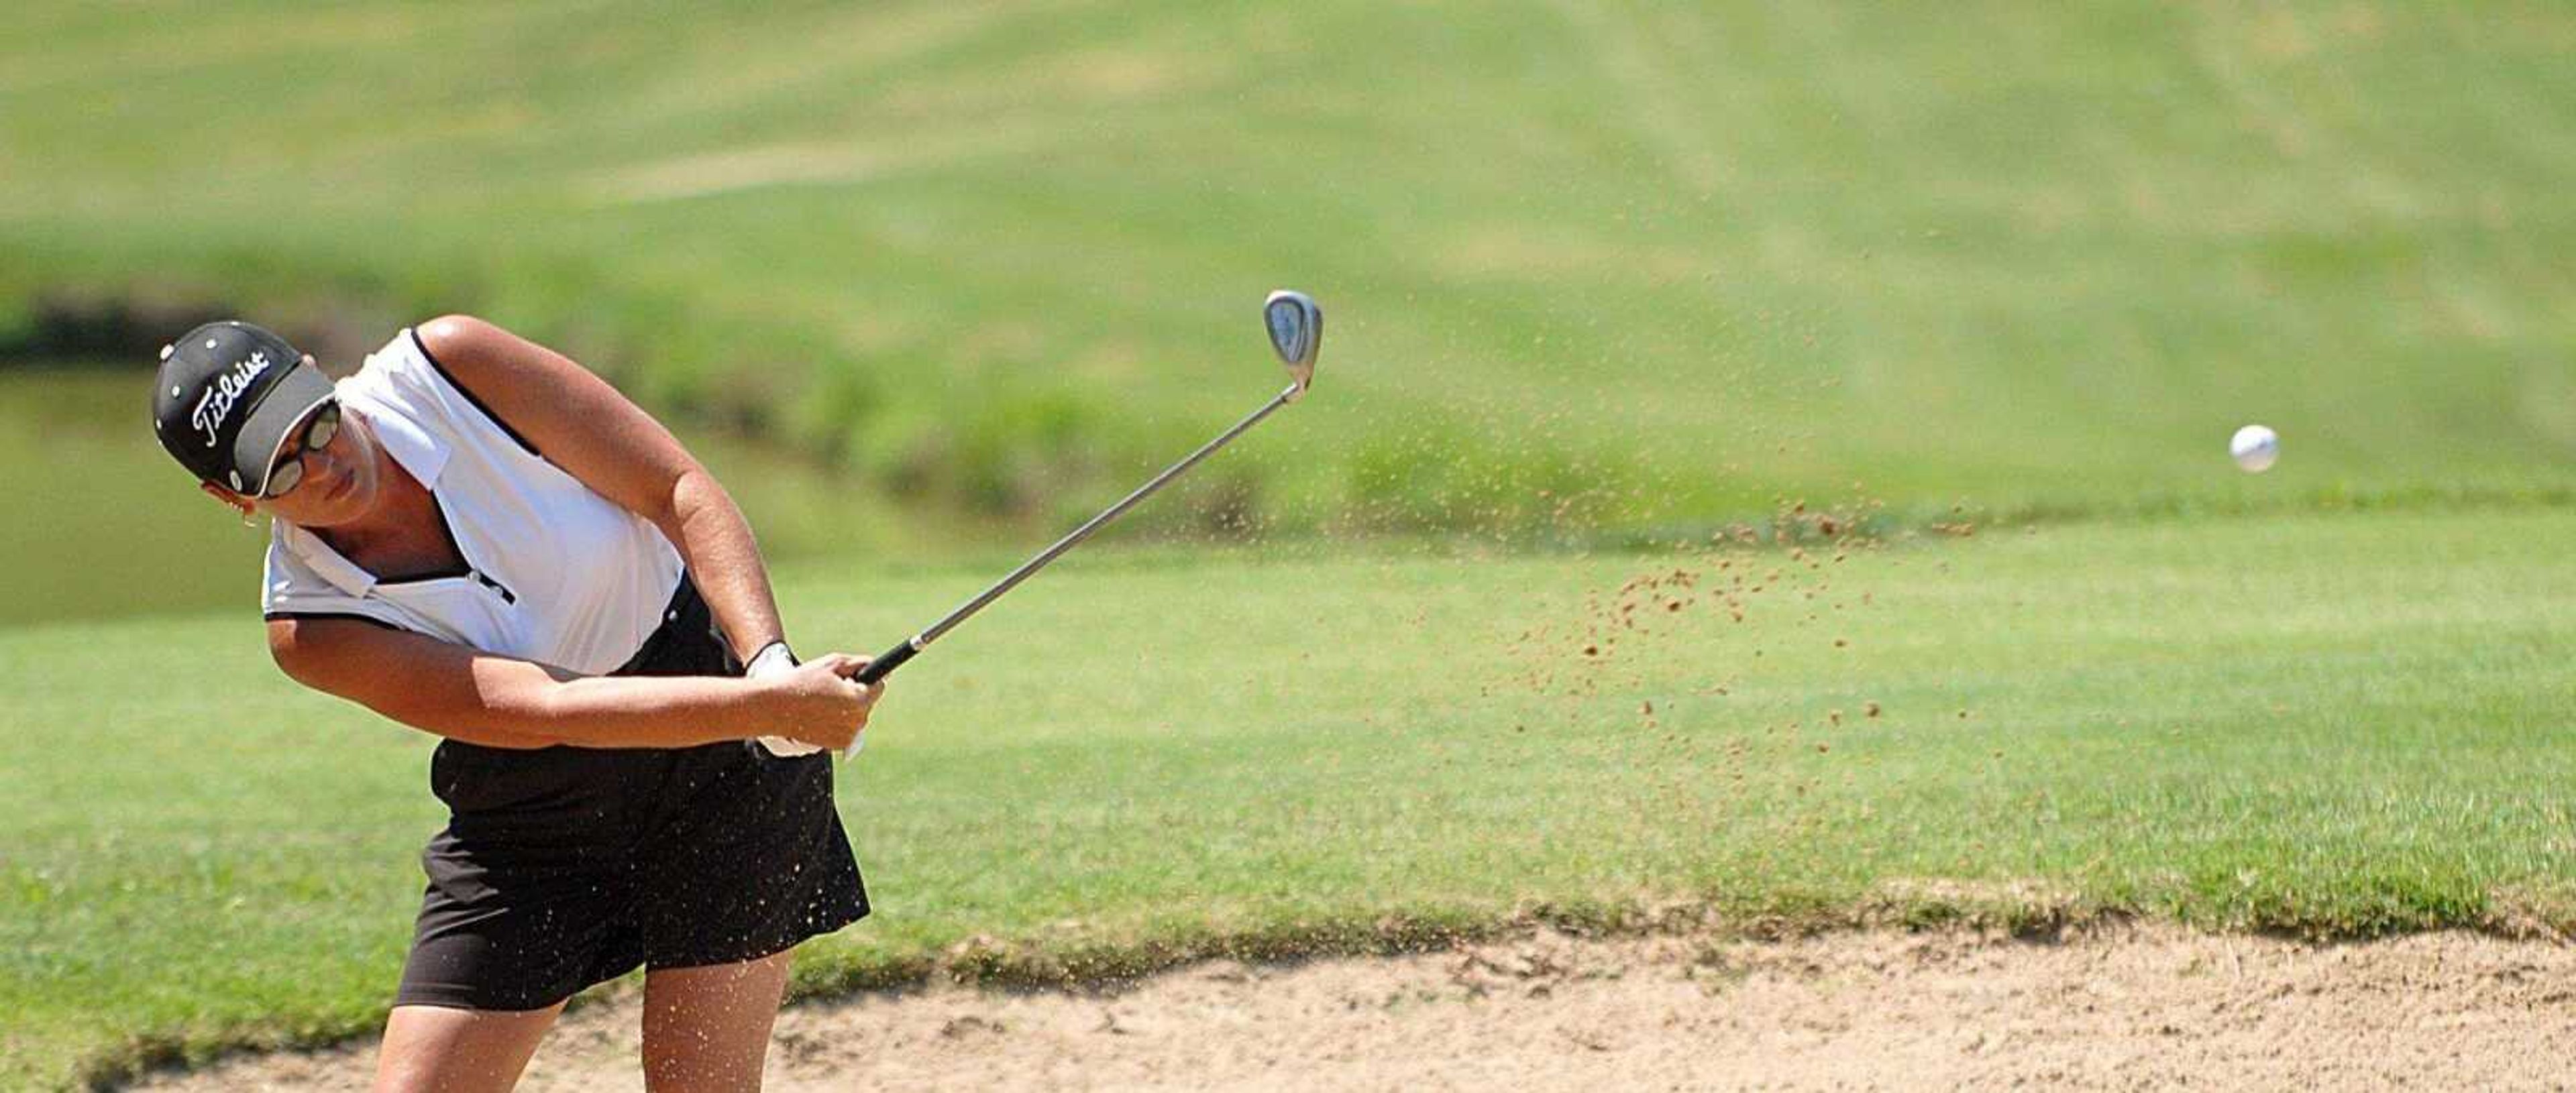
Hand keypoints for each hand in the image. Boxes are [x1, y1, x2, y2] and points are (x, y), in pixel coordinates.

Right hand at [753, 653, 880, 751]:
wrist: (775, 707)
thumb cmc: (803, 681)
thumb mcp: (833, 664)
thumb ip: (860, 664)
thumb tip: (881, 670)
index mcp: (859, 700)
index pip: (879, 687)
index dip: (865, 679)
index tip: (852, 677)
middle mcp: (857, 721)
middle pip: (867, 703)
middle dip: (855, 694)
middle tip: (830, 688)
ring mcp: (847, 736)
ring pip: (856, 717)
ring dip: (846, 709)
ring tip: (822, 701)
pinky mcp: (836, 745)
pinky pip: (846, 729)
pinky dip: (837, 722)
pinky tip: (819, 714)